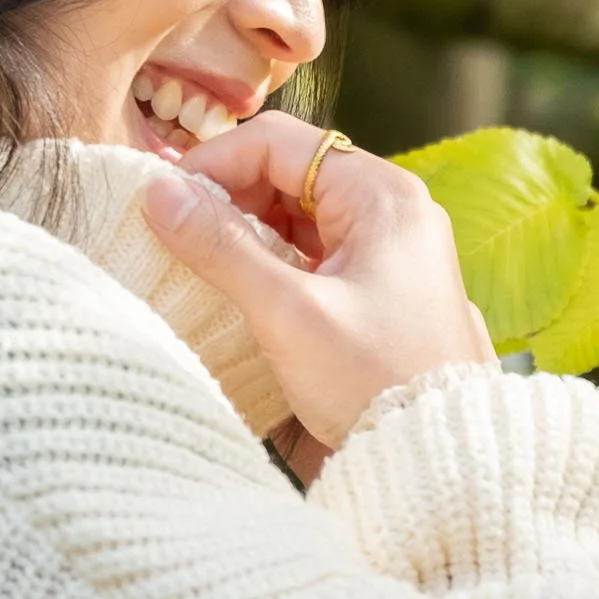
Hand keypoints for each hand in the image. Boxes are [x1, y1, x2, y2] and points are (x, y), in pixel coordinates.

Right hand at [143, 112, 494, 475]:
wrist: (440, 455)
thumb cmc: (376, 380)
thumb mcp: (288, 312)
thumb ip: (221, 247)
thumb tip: (158, 194)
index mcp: (381, 195)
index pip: (279, 143)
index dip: (213, 164)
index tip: (164, 203)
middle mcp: (391, 210)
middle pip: (288, 173)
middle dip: (227, 198)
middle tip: (176, 236)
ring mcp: (389, 249)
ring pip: (297, 215)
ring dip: (245, 233)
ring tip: (200, 266)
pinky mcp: (380, 288)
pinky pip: (313, 253)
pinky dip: (271, 263)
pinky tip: (239, 292)